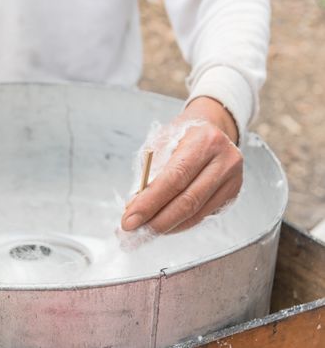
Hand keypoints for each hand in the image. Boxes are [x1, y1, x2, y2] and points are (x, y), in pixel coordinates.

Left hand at [121, 96, 242, 232]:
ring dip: (167, 227)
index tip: (130, 220)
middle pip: (188, 201)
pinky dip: (180, 224)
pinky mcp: (232, 193)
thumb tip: (134, 206)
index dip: (150, 203)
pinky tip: (164, 225)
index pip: (174, 178)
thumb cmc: (181, 136)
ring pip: (196, 213)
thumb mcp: (159, 144)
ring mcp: (232, 179)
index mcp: (204, 141)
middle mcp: (224, 160)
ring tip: (144, 232)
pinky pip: (202, 216)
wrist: (211, 128)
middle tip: (135, 232)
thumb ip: (148, 174)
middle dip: (157, 221)